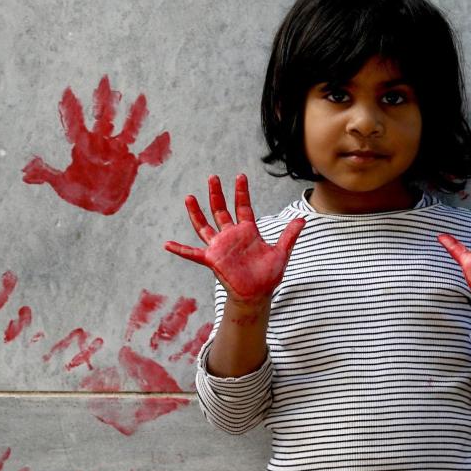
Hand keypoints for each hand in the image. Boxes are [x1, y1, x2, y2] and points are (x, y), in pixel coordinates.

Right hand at [164, 174, 304, 302]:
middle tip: (213, 177)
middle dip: (217, 194)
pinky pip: (192, 253)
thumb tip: (303, 219)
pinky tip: (167, 245)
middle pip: (221, 210)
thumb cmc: (268, 275)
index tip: (240, 176)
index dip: (241, 192)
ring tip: (189, 197)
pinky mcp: (212, 260)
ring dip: (197, 213)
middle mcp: (231, 236)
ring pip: (205, 226)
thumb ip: (289, 235)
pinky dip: (180, 249)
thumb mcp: (281, 252)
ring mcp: (220, 247)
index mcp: (247, 231)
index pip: (243, 207)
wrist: (257, 294)